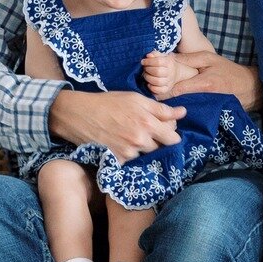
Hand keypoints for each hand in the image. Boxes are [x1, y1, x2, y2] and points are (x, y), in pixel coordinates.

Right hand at [49, 90, 185, 161]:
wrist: (79, 114)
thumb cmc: (108, 103)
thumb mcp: (136, 99)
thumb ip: (161, 109)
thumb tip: (183, 113)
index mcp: (148, 122)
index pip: (173, 138)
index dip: (171, 134)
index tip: (164, 129)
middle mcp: (141, 140)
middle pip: (162, 149)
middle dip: (158, 142)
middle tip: (146, 133)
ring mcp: (129, 152)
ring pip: (147, 156)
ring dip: (145, 149)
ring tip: (132, 137)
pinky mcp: (118, 161)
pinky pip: (133, 162)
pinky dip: (131, 155)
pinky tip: (122, 145)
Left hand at [141, 51, 186, 98]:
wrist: (175, 72)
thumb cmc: (165, 63)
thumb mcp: (161, 56)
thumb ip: (154, 54)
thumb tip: (148, 56)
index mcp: (169, 63)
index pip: (158, 62)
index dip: (148, 62)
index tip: (143, 62)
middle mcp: (170, 72)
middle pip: (158, 72)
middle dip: (148, 70)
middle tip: (144, 68)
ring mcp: (169, 82)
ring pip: (158, 82)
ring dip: (148, 78)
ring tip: (145, 75)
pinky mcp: (166, 89)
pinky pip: (159, 90)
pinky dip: (152, 87)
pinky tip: (149, 83)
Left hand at [148, 51, 262, 109]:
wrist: (248, 87)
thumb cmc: (228, 71)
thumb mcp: (209, 59)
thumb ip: (189, 59)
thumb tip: (168, 59)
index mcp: (202, 84)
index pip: (175, 90)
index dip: (161, 90)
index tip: (150, 86)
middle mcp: (201, 97)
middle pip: (176, 101)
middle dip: (162, 97)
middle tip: (151, 92)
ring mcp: (203, 105)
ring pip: (180, 106)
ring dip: (169, 102)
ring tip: (158, 97)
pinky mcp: (205, 109)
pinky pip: (188, 108)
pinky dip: (178, 105)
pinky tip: (172, 102)